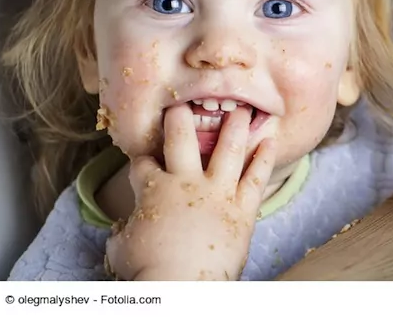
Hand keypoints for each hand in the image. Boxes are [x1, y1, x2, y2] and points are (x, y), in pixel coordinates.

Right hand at [105, 105, 275, 280]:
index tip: (145, 155)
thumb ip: (124, 230)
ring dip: (235, 126)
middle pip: (181, 138)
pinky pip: (256, 178)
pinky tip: (270, 140)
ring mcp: (218, 193)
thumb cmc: (147, 271)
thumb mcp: (122, 247)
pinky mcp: (242, 209)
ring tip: (242, 109)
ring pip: (228, 149)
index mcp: (154, 189)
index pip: (143, 163)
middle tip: (183, 104)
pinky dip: (264, 158)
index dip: (142, 157)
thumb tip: (123, 229)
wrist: (180, 288)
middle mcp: (187, 182)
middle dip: (179, 117)